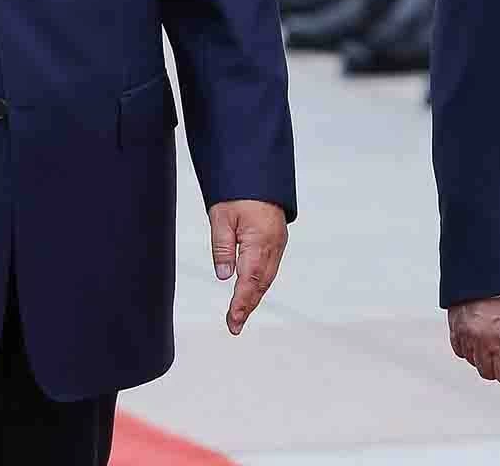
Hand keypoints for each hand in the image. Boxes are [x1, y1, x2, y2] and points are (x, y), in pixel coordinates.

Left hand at [207, 199, 286, 334]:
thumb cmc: (239, 192)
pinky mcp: (277, 241)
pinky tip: (251, 292)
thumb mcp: (221, 217)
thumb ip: (222, 247)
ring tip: (239, 315)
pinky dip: (260, 284)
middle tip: (234, 326)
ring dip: (253, 297)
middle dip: (247, 306)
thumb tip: (224, 275)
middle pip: (261, 283)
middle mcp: (273, 245)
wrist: (259, 173)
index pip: (250, 279)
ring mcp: (278, 243)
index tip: (233, 321)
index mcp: (260, 240)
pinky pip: (270, 268)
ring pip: (267, 278)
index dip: (241, 303)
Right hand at [448, 289, 499, 381]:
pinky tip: (480, 333)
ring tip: (493, 336)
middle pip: (488, 373)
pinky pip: (460, 349)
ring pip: (473, 362)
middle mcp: (484, 339)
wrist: (494, 262)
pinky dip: (469, 346)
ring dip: (483, 355)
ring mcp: (467, 333)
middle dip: (499, 365)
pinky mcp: (454, 325)